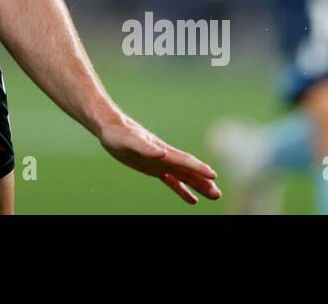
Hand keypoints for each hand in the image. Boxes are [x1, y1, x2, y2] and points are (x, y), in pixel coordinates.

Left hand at [97, 111, 221, 204]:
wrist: (110, 128)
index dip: (198, 168)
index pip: (184, 160)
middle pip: (189, 171)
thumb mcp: (129, 140)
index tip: (213, 175)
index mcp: (162, 150)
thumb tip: (162, 153)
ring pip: (184, 177)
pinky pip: (172, 181)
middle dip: (204, 182)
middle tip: (217, 194)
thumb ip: (146, 147)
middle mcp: (165, 157)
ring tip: (214, 195)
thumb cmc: (118, 133)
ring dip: (199, 186)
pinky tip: (192, 199)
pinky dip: (182, 189)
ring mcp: (160, 163)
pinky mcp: (153, 168)